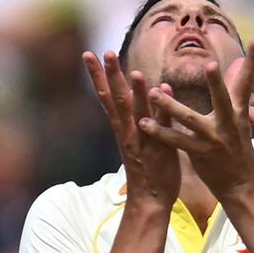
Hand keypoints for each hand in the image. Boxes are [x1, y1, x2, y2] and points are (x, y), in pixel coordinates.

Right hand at [83, 51, 179, 207]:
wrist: (150, 200)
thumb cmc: (147, 168)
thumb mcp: (143, 137)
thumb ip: (148, 112)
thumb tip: (154, 88)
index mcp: (122, 127)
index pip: (107, 96)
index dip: (98, 76)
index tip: (90, 54)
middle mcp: (128, 132)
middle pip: (115, 99)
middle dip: (109, 76)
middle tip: (103, 53)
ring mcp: (142, 141)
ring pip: (136, 114)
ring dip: (135, 92)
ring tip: (134, 71)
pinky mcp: (159, 150)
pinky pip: (160, 127)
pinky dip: (160, 110)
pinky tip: (163, 91)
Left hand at [139, 39, 253, 199]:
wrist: (241, 185)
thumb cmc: (238, 148)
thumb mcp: (241, 119)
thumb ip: (234, 90)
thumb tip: (237, 64)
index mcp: (239, 111)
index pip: (248, 81)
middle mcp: (228, 122)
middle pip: (222, 97)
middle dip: (216, 82)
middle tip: (210, 64)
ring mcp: (214, 138)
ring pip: (190, 119)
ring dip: (170, 105)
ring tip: (153, 93)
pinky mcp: (200, 153)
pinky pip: (176, 140)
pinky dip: (159, 132)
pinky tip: (143, 123)